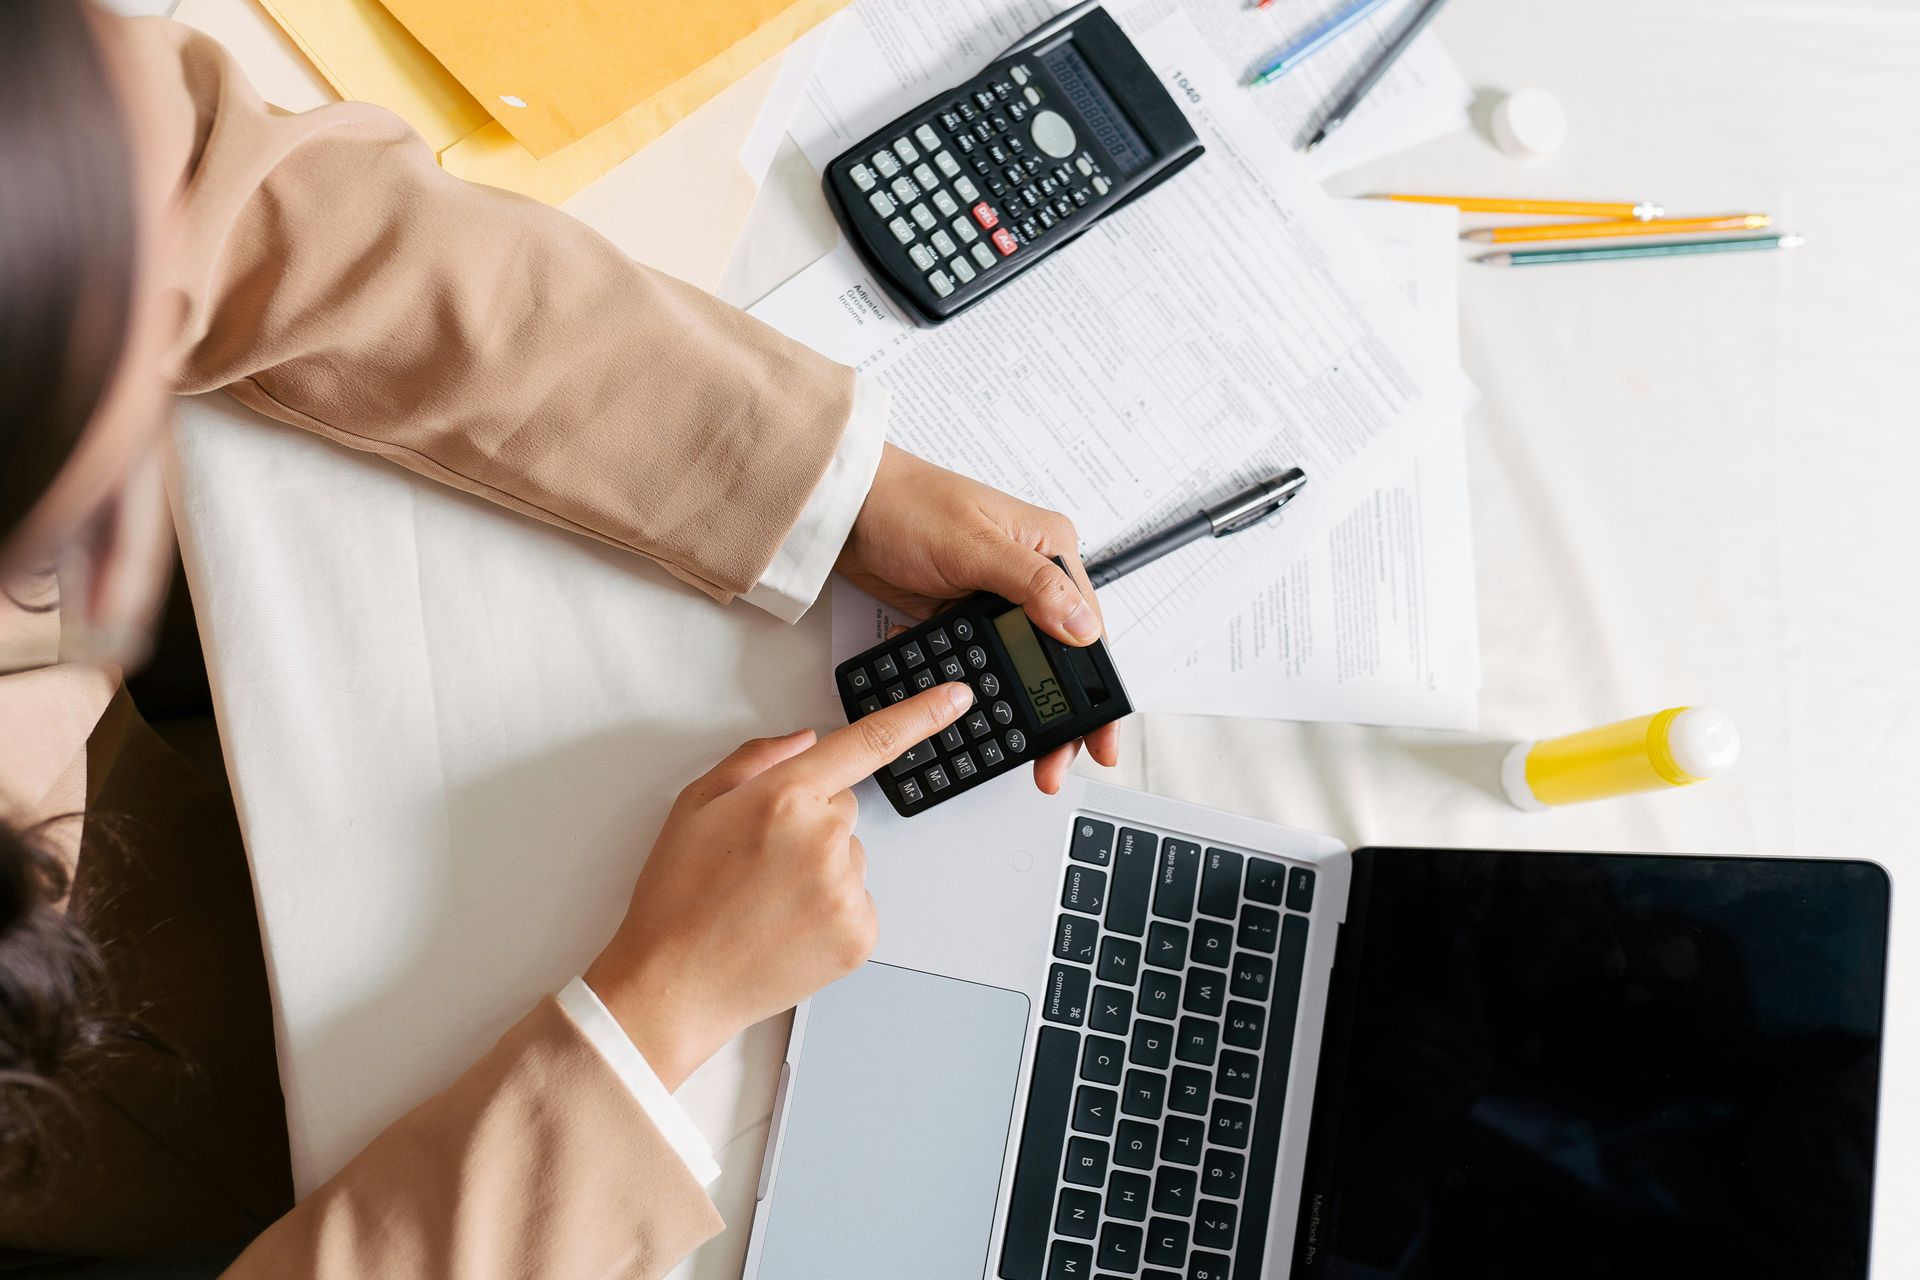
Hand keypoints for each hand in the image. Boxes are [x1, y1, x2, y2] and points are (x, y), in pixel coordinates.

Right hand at [584, 682, 974, 1089]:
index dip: (921, 714)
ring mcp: (846, 889)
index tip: (958, 697)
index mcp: (784, 797)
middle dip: (810, 824)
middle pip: (844, 809)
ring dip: (819, 871)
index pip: (867, 742)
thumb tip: (809, 740)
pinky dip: (830, 912)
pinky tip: (785, 926)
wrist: (673, 984)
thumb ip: (757, 759)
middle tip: (758, 863)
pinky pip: (857, 901)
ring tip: (764, 903)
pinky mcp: (860, 934)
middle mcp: (824, 838)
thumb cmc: (677, 896)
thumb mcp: (695, 805)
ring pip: (849, 858)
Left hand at [836, 444, 1120, 792]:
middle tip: (1053, 763)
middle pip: (1057, 658)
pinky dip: (972, 686)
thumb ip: (1032, 586)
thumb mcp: (974, 545)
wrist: (844, 509)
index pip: (1088, 628)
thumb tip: (1082, 626)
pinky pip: (978, 662)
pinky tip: (964, 710)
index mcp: (1048, 550)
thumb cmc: (906, 503)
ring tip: (1015, 751)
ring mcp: (993, 599)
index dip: (1096, 688)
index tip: (1099, 736)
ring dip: (1015, 709)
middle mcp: (1029, 576)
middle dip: (1058, 715)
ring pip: (1018, 668)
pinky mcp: (959, 617)